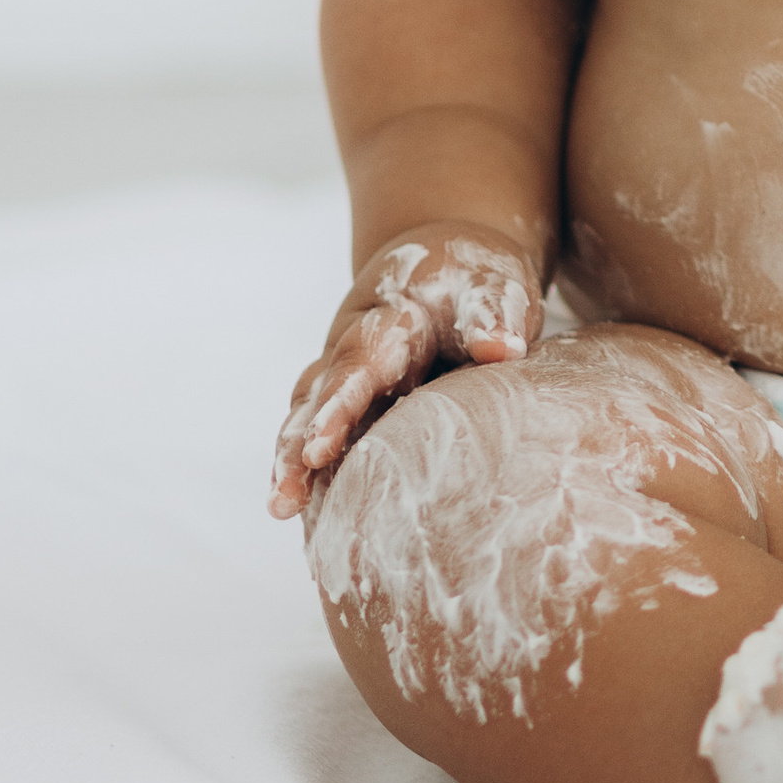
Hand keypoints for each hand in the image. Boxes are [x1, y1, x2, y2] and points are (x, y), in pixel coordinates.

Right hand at [268, 226, 542, 517]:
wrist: (439, 266)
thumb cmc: (469, 283)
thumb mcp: (488, 287)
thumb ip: (492, 315)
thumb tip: (502, 350)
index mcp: (391, 321)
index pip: (360, 363)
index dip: (339, 404)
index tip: (320, 446)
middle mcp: (354, 350)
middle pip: (318, 395)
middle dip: (302, 443)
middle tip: (288, 491)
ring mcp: (345, 377)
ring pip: (307, 418)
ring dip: (291, 462)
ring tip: (280, 507)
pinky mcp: (350, 403)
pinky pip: (322, 437)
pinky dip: (311, 471)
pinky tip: (304, 515)